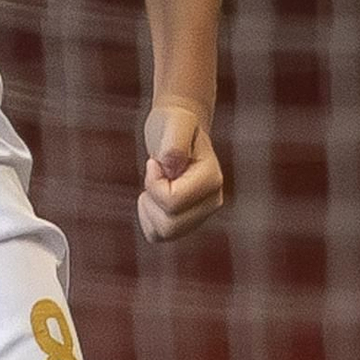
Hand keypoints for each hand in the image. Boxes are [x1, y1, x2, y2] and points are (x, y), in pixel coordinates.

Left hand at [138, 99, 223, 242]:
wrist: (176, 129)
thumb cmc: (174, 124)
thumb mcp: (174, 123)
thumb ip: (174, 143)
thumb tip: (171, 165)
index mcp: (212, 180)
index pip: (173, 202)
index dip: (153, 183)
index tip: (154, 162)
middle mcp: (211, 202)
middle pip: (170, 225)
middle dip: (152, 199)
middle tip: (155, 174)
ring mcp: (200, 215)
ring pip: (164, 234)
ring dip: (149, 209)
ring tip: (155, 184)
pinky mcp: (185, 222)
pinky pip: (157, 236)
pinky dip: (148, 219)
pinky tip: (152, 197)